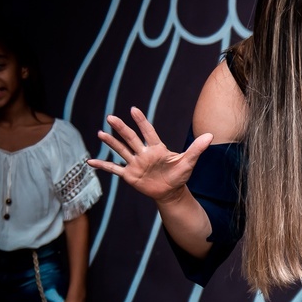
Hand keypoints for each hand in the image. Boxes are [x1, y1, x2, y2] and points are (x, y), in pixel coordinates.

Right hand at [87, 107, 212, 202]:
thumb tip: (210, 135)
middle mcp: (143, 153)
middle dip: (121, 128)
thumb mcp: (189, 162)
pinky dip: (103, 166)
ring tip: (100, 133)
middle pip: (130, 138)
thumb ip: (197, 149)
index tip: (134, 110)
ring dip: (111, 143)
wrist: (171, 192)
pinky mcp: (130, 175)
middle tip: (111, 117)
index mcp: (157, 148)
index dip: (141, 122)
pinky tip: (90, 162)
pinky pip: (114, 169)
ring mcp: (135, 163)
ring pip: (121, 150)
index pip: (148, 132)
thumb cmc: (180, 175)